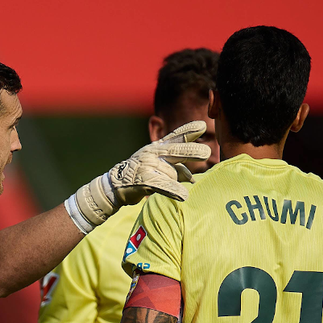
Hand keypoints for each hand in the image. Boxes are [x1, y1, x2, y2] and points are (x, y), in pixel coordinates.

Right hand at [70, 122, 210, 227]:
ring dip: (176, 182)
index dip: (188, 131)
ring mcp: (148, 165)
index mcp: (159, 148)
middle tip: (207, 152)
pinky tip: (183, 196)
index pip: (176, 137)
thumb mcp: (160, 167)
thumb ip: (178, 169)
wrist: (115, 185)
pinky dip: (173, 190)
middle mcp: (153, 153)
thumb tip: (193, 178)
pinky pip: (162, 185)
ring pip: (171, 173)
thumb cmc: (141, 174)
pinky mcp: (144, 180)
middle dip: (191, 151)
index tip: (202, 125)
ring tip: (182, 190)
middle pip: (176, 151)